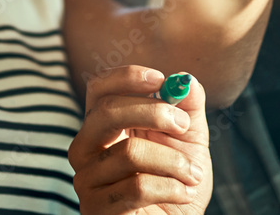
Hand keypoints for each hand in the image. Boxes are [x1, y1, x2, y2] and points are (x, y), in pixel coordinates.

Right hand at [68, 66, 212, 214]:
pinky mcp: (96, 209)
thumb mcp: (189, 140)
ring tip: (192, 174)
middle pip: (106, 112)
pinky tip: (184, 193)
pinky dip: (171, 187)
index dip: (126, 77)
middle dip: (153, 112)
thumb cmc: (177, 181)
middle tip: (183, 125)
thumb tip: (187, 80)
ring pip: (129, 152)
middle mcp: (87, 148)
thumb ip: (188, 108)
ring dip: (173, 161)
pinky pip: (137, 187)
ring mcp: (87, 180)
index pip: (100, 88)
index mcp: (105, 125)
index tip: (159, 79)